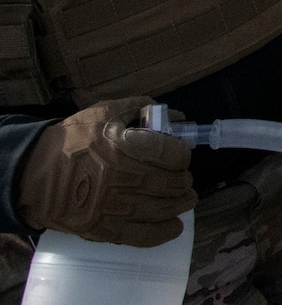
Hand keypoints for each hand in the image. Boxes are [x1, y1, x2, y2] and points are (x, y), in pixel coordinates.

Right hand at [17, 97, 193, 244]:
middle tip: (184, 179)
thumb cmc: (72, 141)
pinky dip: (162, 233)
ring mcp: (114, 207)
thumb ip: (138, 108)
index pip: (171, 154)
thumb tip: (172, 113)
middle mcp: (123, 179)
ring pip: (160, 209)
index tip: (181, 156)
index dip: (182, 155)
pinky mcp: (103, 228)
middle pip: (170, 183)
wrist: (33, 175)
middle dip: (183, 181)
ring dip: (179, 204)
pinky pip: (139, 235)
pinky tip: (174, 227)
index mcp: (125, 149)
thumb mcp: (103, 113)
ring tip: (186, 199)